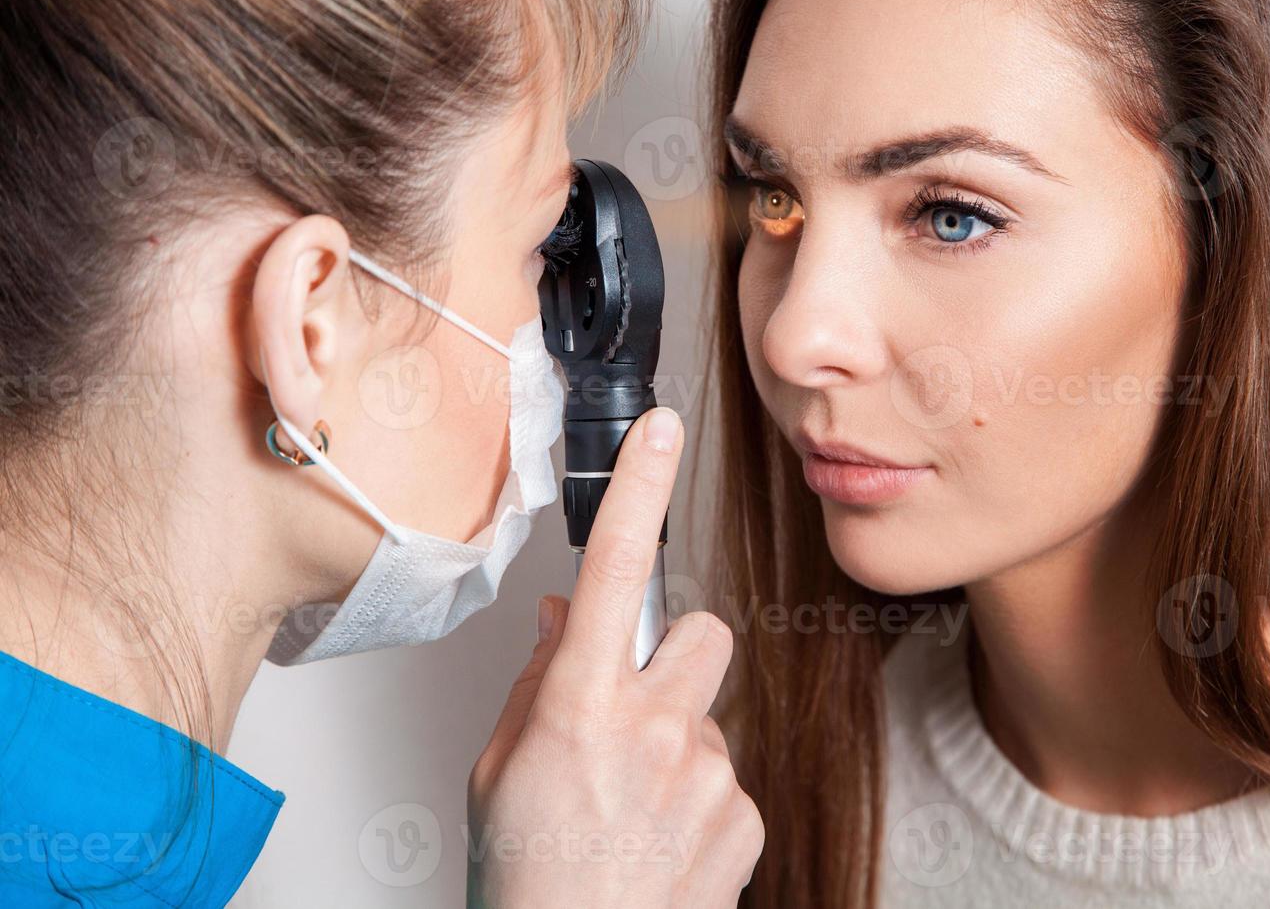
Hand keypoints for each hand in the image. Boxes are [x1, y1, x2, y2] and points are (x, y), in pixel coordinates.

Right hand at [467, 407, 763, 907]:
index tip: (661, 430)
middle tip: (636, 709)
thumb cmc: (526, 884)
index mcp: (577, 707)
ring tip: (637, 802)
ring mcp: (706, 776)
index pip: (610, 570)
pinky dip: (699, 800)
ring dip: (681, 736)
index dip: (639, 489)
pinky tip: (661, 841)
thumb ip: (538, 683)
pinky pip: (728, 777)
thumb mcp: (499, 772)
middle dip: (675, 656)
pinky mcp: (744, 819)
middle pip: (702, 633)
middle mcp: (651, 731)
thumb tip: (564, 622)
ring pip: (712, 711)